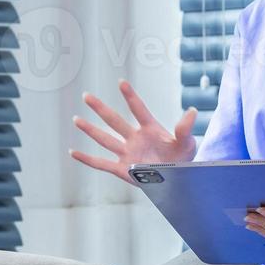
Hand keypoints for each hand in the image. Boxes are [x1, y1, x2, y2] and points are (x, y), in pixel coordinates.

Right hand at [71, 79, 196, 184]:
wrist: (179, 181)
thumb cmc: (183, 159)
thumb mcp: (187, 143)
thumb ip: (185, 128)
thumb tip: (192, 111)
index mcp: (150, 129)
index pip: (138, 109)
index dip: (130, 97)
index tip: (121, 82)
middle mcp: (135, 139)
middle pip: (114, 121)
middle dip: (100, 109)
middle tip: (86, 95)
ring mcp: (127, 154)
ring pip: (105, 139)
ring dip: (90, 130)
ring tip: (76, 119)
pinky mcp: (122, 170)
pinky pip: (101, 164)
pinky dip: (86, 159)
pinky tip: (73, 152)